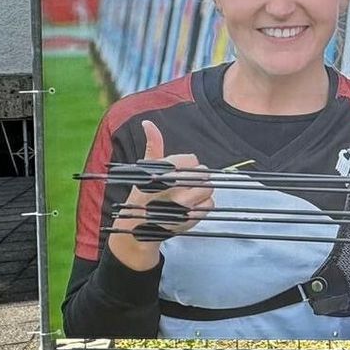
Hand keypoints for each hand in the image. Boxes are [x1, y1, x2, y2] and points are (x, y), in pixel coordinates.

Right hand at [111, 121, 214, 262]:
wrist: (139, 226)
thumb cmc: (144, 193)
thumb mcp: (145, 168)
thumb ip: (153, 144)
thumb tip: (148, 123)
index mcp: (162, 171)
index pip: (192, 160)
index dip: (187, 165)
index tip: (177, 173)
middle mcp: (173, 187)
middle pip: (203, 173)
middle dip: (196, 178)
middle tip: (183, 185)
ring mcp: (182, 204)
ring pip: (209, 188)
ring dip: (202, 191)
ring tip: (188, 195)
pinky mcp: (190, 218)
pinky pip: (210, 205)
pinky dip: (204, 205)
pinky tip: (191, 206)